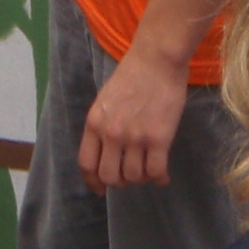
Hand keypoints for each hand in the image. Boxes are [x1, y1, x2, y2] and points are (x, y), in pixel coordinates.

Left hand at [79, 48, 189, 189]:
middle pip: (109, 177)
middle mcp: (111, 134)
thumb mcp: (105, 99)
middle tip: (131, 174)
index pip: (86, 164)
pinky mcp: (159, 138)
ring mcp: (135, 137)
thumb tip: (106, 152)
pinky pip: (156, 172)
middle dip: (120, 181)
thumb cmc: (132, 74)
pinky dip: (159, 178)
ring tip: (148, 168)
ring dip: (141, 178)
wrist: (157, 59)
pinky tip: (162, 174)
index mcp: (95, 123)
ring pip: (134, 177)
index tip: (100, 189)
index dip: (93, 182)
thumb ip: (103, 125)